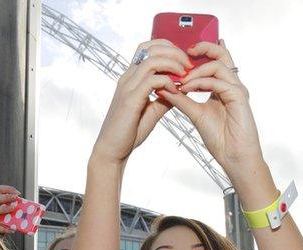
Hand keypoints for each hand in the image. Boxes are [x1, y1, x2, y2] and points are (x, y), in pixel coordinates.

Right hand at [0, 185, 21, 235]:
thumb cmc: (2, 224)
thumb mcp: (8, 215)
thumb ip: (14, 211)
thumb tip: (28, 211)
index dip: (9, 189)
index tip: (18, 194)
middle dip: (7, 197)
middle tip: (16, 198)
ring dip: (4, 209)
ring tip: (13, 209)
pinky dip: (3, 228)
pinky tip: (11, 230)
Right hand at [91, 40, 185, 165]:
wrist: (113, 150)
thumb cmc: (130, 131)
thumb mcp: (153, 110)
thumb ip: (165, 97)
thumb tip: (182, 89)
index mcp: (132, 77)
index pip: (148, 48)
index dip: (168, 47)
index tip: (184, 61)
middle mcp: (128, 77)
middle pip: (151, 47)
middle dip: (175, 52)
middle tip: (189, 65)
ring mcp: (128, 86)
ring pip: (152, 60)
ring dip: (173, 64)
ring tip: (185, 75)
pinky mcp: (131, 99)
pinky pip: (152, 80)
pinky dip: (168, 82)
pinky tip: (176, 91)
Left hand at [157, 40, 263, 172]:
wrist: (233, 157)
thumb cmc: (219, 138)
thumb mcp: (195, 114)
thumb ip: (181, 99)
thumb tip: (163, 87)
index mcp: (222, 86)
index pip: (214, 59)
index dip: (199, 52)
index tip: (179, 55)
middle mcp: (231, 84)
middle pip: (221, 54)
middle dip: (203, 47)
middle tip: (184, 51)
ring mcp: (237, 89)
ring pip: (218, 66)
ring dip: (196, 71)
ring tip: (181, 81)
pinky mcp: (240, 97)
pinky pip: (219, 82)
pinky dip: (201, 83)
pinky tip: (188, 89)